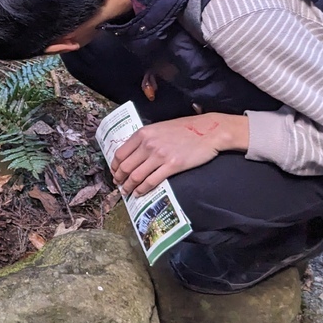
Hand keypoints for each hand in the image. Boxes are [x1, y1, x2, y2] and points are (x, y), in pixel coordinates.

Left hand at [111, 113, 248, 195]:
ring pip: (136, 176)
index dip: (114, 166)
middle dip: (119, 179)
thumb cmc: (185, 129)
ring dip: (128, 187)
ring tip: (126, 192)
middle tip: (118, 185)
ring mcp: (160, 156)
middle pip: (125, 167)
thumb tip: (133, 154)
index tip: (114, 173)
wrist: (208, 131)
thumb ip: (145, 139)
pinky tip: (139, 193)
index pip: (120, 153)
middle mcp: (148, 144)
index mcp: (143, 134)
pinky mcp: (172, 166)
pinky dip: (142, 190)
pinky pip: (151, 181)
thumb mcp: (159, 128)